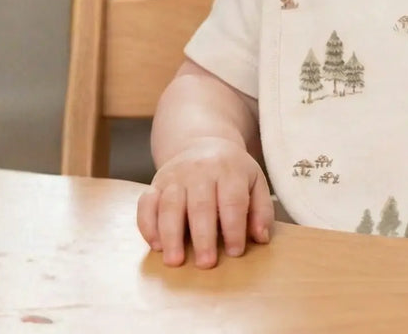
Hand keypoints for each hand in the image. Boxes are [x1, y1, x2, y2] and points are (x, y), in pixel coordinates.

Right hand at [137, 137, 274, 267]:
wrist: (202, 143)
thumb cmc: (232, 171)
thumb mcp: (255, 182)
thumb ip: (261, 210)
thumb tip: (261, 238)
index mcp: (230, 170)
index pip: (232, 200)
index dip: (234, 228)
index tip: (235, 252)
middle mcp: (201, 170)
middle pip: (200, 205)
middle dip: (203, 236)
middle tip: (206, 264)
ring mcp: (175, 176)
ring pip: (170, 205)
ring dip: (171, 235)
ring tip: (175, 261)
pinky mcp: (155, 183)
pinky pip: (146, 203)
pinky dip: (148, 225)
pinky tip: (156, 246)